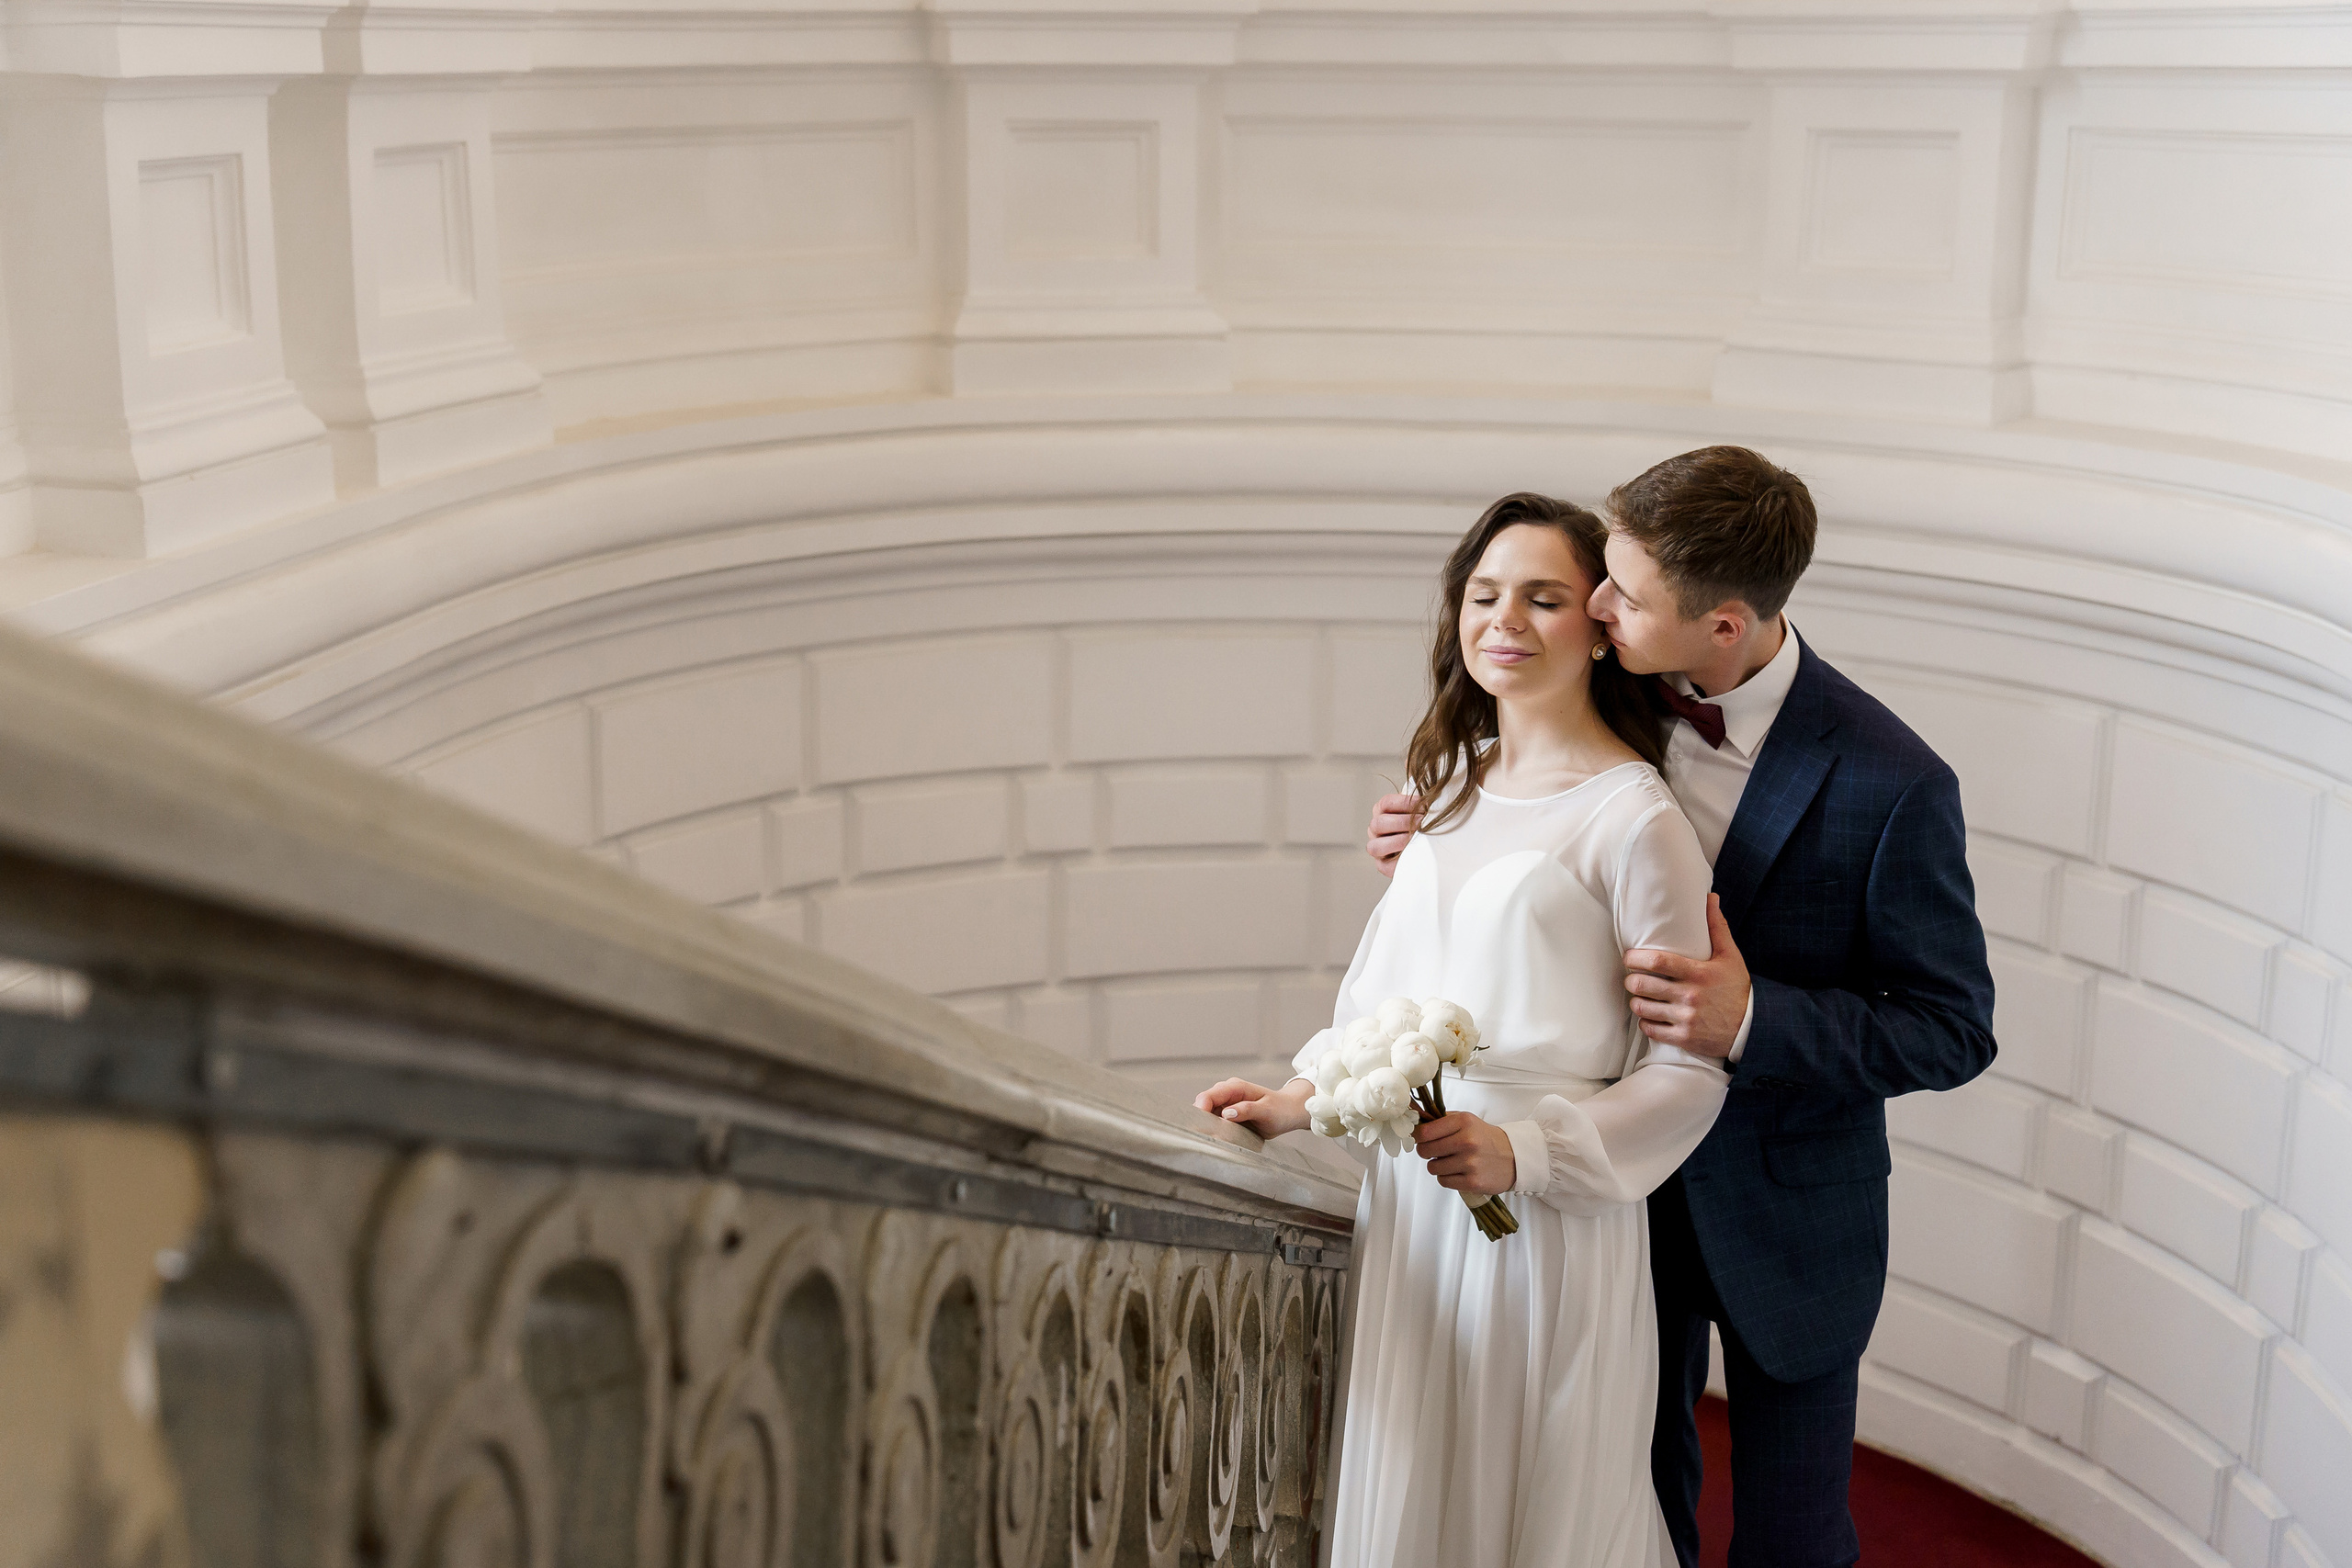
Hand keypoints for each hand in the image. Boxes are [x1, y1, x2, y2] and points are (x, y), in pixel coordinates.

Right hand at [1196, 1077, 1311, 1137]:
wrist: (1289, 1112)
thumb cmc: (1281, 1110)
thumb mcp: (1267, 1111)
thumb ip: (1247, 1110)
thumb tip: (1226, 1113)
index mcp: (1235, 1087)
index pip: (1208, 1096)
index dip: (1200, 1110)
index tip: (1201, 1127)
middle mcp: (1227, 1093)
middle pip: (1203, 1105)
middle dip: (1202, 1120)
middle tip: (1206, 1137)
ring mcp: (1226, 1103)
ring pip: (1207, 1115)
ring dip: (1207, 1126)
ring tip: (1213, 1139)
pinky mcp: (1227, 1114)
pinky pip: (1214, 1121)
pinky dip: (1214, 1129)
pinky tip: (1219, 1138)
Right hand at [1367, 792, 1419, 879]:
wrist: (1426, 850)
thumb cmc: (1423, 826)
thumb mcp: (1420, 811)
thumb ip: (1421, 804)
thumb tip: (1435, 798)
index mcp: (1381, 812)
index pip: (1386, 803)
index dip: (1405, 803)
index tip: (1424, 805)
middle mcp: (1375, 829)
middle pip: (1380, 823)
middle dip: (1403, 822)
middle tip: (1421, 823)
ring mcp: (1377, 847)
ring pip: (1376, 845)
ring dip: (1398, 841)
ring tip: (1416, 839)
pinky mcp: (1382, 865)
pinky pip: (1385, 865)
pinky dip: (1399, 860)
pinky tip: (1412, 854)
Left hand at [1412, 1112, 1515, 1195]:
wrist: (1513, 1157)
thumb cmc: (1485, 1138)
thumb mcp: (1466, 1120)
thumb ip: (1440, 1119)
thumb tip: (1414, 1117)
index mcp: (1463, 1122)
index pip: (1424, 1132)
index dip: (1417, 1136)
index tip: (1419, 1138)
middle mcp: (1467, 1141)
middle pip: (1424, 1150)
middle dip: (1426, 1151)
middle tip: (1437, 1150)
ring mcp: (1470, 1163)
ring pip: (1432, 1167)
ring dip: (1437, 1165)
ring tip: (1451, 1161)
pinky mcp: (1472, 1182)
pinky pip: (1443, 1181)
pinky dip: (1447, 1177)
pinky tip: (1458, 1171)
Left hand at [1624, 893, 1749, 1059]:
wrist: (1752, 1027)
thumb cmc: (1737, 988)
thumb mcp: (1730, 956)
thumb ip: (1717, 927)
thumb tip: (1710, 898)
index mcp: (1698, 973)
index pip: (1657, 962)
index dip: (1635, 958)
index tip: (1628, 957)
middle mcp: (1690, 996)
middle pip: (1643, 985)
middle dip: (1631, 981)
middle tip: (1632, 978)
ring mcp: (1686, 1018)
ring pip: (1643, 1008)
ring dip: (1636, 1002)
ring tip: (1639, 997)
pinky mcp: (1684, 1037)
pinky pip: (1651, 1030)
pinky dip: (1645, 1023)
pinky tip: (1649, 1017)